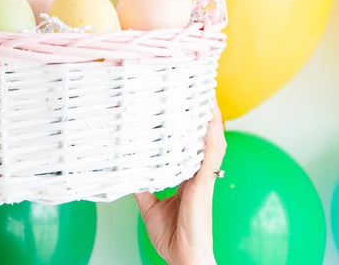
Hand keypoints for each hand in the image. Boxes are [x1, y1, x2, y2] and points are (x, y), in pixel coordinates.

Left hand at [133, 105, 225, 264]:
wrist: (184, 260)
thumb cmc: (173, 238)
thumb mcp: (150, 206)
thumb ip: (142, 186)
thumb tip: (127, 170)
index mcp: (188, 178)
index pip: (190, 145)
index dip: (190, 125)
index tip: (183, 105)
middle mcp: (197, 174)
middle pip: (203, 138)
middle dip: (203, 116)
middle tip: (197, 90)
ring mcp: (202, 178)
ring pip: (211, 142)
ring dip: (210, 119)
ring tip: (206, 96)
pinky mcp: (204, 185)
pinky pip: (209, 156)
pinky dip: (211, 137)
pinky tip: (210, 121)